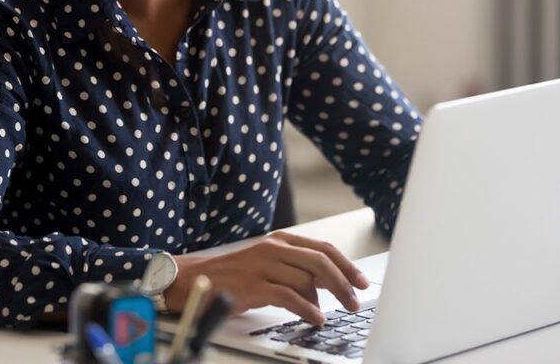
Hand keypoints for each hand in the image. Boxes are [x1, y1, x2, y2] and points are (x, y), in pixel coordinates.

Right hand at [163, 232, 370, 325]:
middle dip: (343, 281)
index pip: (323, 248)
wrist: (198, 280)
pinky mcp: (255, 285)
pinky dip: (307, 309)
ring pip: (307, 279)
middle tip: (355, 299)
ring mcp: (264, 265)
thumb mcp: (270, 264)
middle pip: (320, 261)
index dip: (346, 265)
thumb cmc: (236, 275)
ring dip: (326, 299)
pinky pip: (290, 297)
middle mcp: (274, 248)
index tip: (361, 281)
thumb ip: (297, 269)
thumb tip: (327, 284)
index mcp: (281, 241)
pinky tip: (315, 318)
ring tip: (333, 312)